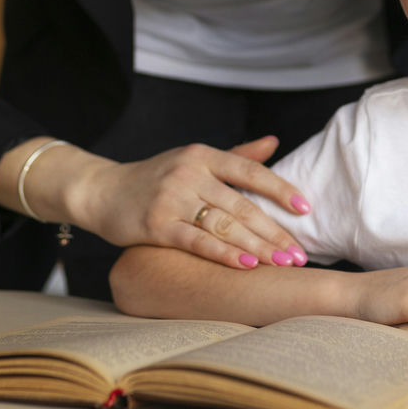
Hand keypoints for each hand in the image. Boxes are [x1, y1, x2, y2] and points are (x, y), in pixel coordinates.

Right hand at [70, 137, 313, 270]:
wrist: (102, 191)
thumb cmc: (155, 179)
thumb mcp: (193, 160)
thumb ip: (236, 156)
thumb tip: (274, 142)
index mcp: (202, 155)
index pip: (250, 171)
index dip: (280, 189)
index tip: (306, 208)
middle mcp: (189, 173)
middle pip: (242, 205)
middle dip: (275, 232)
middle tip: (301, 254)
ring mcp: (172, 198)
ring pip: (224, 226)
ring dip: (258, 247)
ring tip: (284, 264)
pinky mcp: (156, 224)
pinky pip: (197, 242)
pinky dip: (225, 254)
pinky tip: (248, 266)